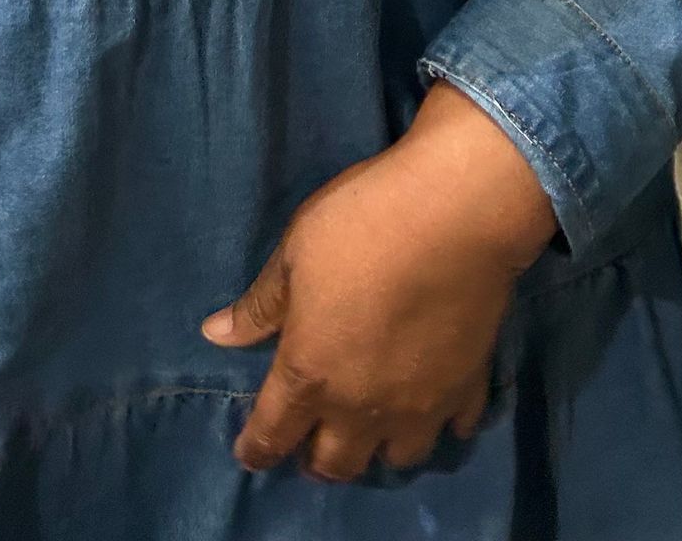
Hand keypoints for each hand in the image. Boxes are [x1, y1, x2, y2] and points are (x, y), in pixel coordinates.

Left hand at [201, 82, 557, 482]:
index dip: (257, 450)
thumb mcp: (292, 255)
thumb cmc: (357, 225)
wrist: (450, 216)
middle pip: (336, 464)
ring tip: (371, 430)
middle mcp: (361, 406)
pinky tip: (434, 407)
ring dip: (378, 450)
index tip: (250, 455)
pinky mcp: (466, 389)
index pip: (273, 433)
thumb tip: (216, 335)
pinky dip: (439, 425)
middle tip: (310, 445)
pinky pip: (454, 429)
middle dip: (317, 461)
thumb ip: (260, 305)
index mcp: (309, 373)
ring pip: (397, 459)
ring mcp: (419, 405)